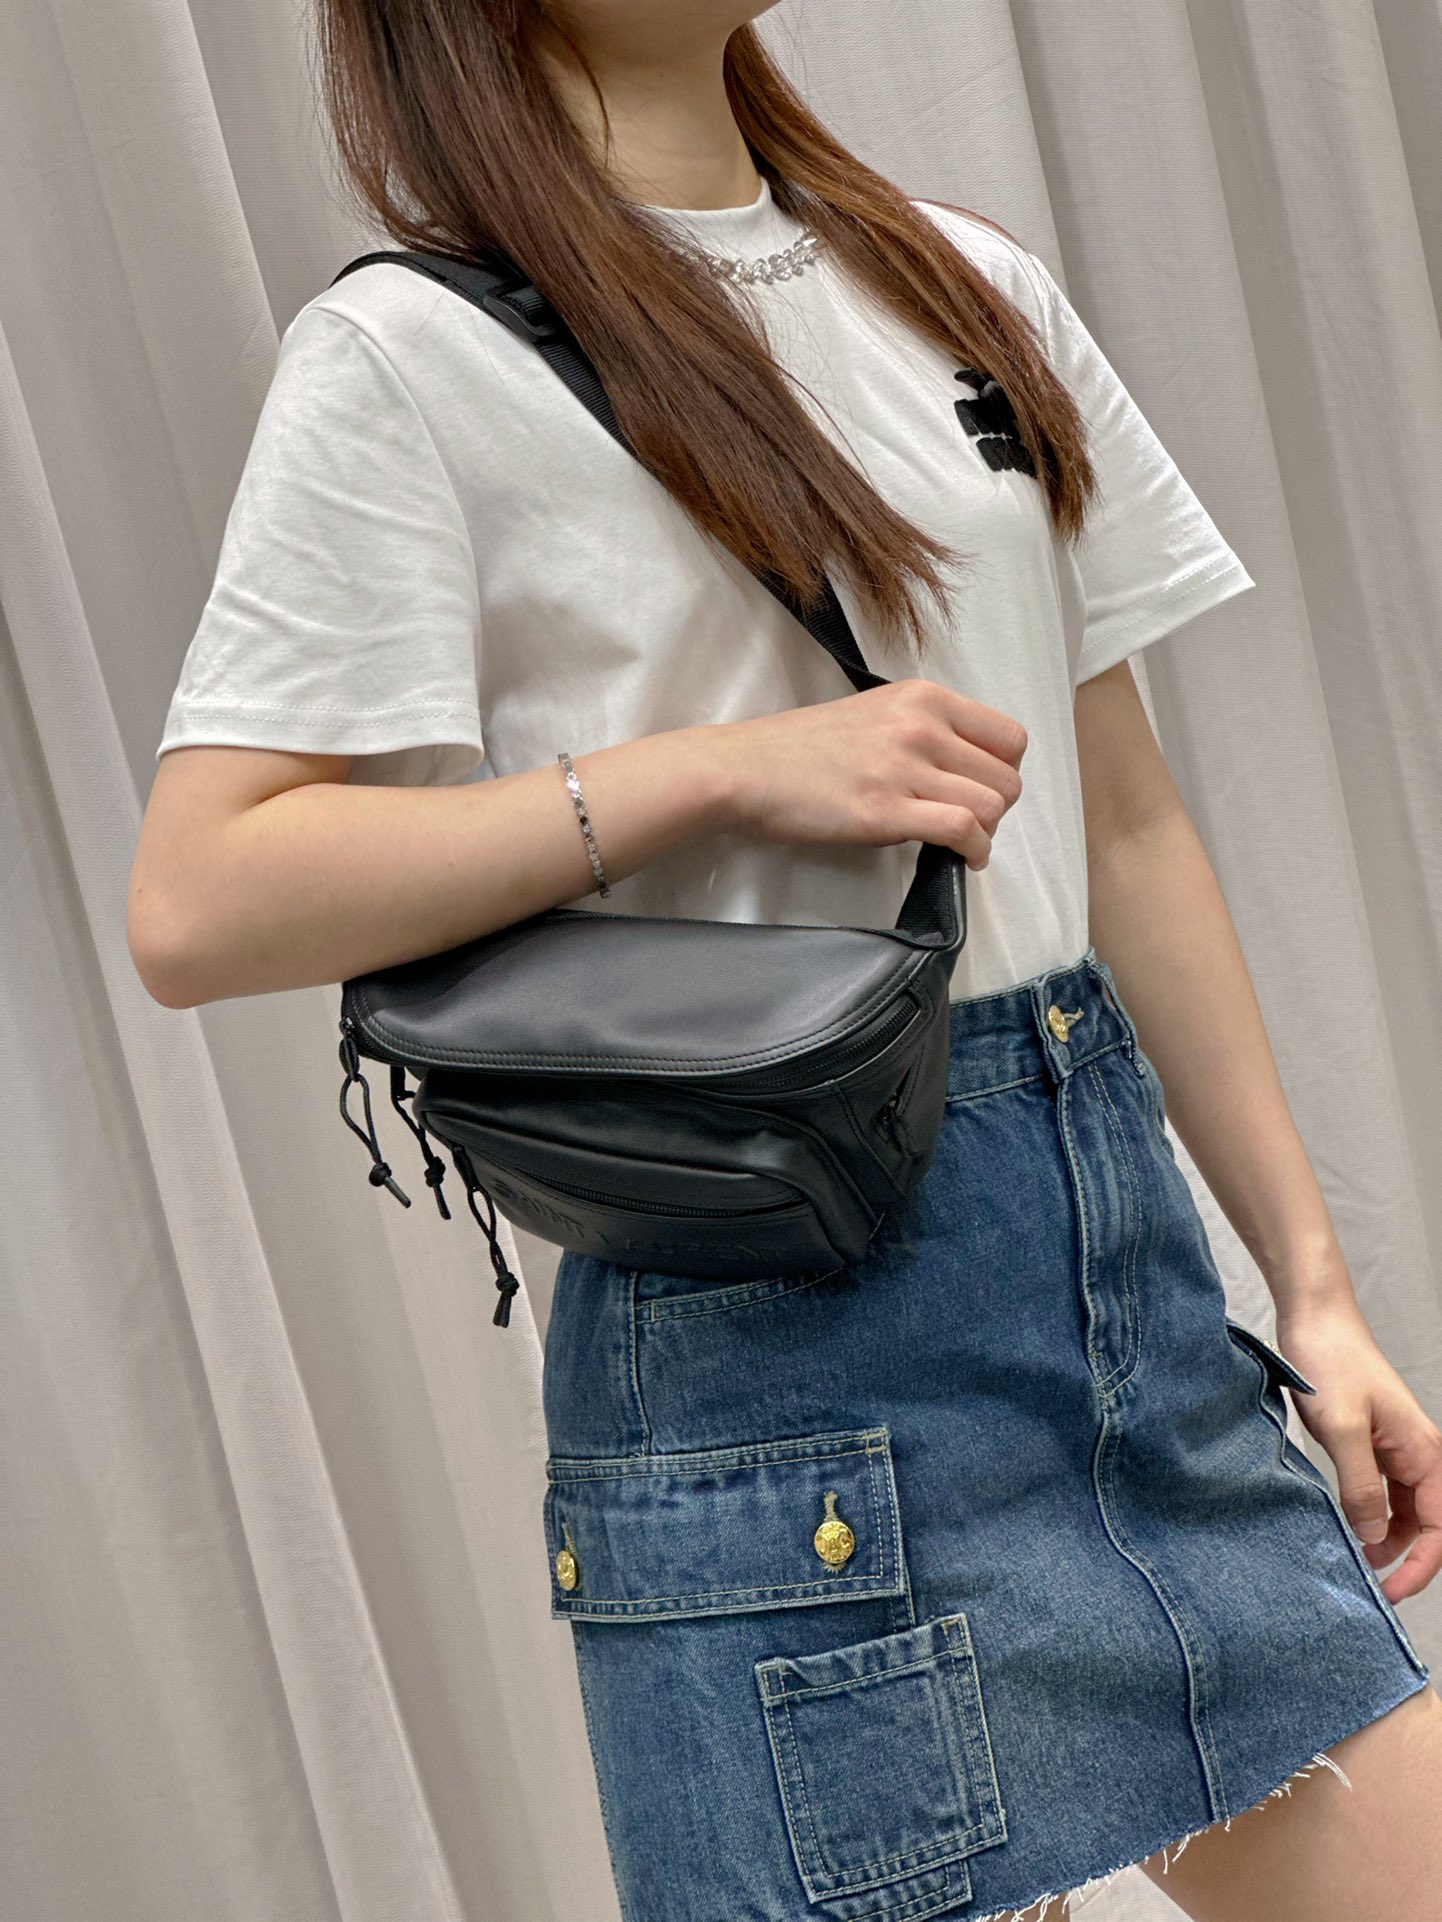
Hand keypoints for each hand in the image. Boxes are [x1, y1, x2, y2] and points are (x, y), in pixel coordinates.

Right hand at [713, 679, 1026, 869]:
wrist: (743, 770)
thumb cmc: (796, 749)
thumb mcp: (871, 714)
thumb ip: (920, 730)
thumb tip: (958, 769)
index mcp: (921, 698)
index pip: (1008, 737)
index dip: (1003, 772)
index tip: (980, 790)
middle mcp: (921, 725)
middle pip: (1007, 777)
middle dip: (996, 808)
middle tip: (967, 823)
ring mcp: (904, 767)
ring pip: (993, 804)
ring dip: (986, 833)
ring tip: (962, 843)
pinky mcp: (886, 811)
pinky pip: (963, 830)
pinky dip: (975, 851)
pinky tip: (963, 859)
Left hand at [1274, 1292, 1441, 1604]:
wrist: (1314, 1319)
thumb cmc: (1332, 1361)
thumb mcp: (1342, 1427)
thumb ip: (1361, 1485)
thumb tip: (1375, 1537)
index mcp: (1425, 1453)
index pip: (1440, 1528)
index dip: (1421, 1566)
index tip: (1391, 1592)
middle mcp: (1418, 1455)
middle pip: (1426, 1525)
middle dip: (1404, 1558)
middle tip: (1370, 1585)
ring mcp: (1395, 1450)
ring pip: (1402, 1512)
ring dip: (1385, 1538)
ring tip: (1354, 1559)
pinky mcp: (1371, 1444)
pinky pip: (1380, 1492)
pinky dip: (1368, 1513)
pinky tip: (1345, 1523)